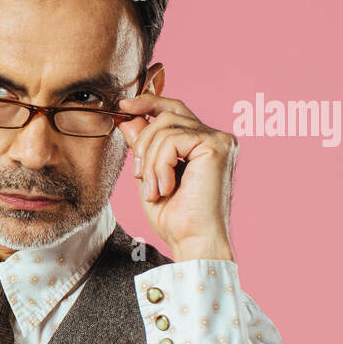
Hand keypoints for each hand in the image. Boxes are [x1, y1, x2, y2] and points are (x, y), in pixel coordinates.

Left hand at [117, 93, 237, 261]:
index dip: (149, 102)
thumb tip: (128, 117)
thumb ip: (144, 146)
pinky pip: (172, 140)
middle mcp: (216, 138)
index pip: (174, 110)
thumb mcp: (150, 175)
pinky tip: (165, 188)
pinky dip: (160, 166)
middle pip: (166, 114)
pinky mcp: (217, 146)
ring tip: (155, 190)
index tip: (123, 105)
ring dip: (150, 162)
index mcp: (203, 144)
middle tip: (140, 177)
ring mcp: (219, 140)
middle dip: (143, 143)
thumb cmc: (175, 218)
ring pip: (165, 128)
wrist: (193, 241)